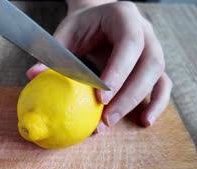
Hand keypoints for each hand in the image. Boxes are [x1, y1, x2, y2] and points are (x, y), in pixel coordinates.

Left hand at [27, 1, 172, 129]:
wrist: (97, 20)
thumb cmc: (82, 27)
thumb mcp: (66, 34)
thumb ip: (54, 54)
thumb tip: (33, 74)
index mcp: (125, 16)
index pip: (130, 43)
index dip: (118, 71)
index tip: (100, 98)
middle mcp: (145, 31)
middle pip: (150, 63)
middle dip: (129, 95)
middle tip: (106, 118)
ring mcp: (154, 48)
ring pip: (158, 76)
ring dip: (138, 102)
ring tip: (113, 123)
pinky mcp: (154, 66)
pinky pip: (163, 85)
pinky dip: (157, 103)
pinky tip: (144, 121)